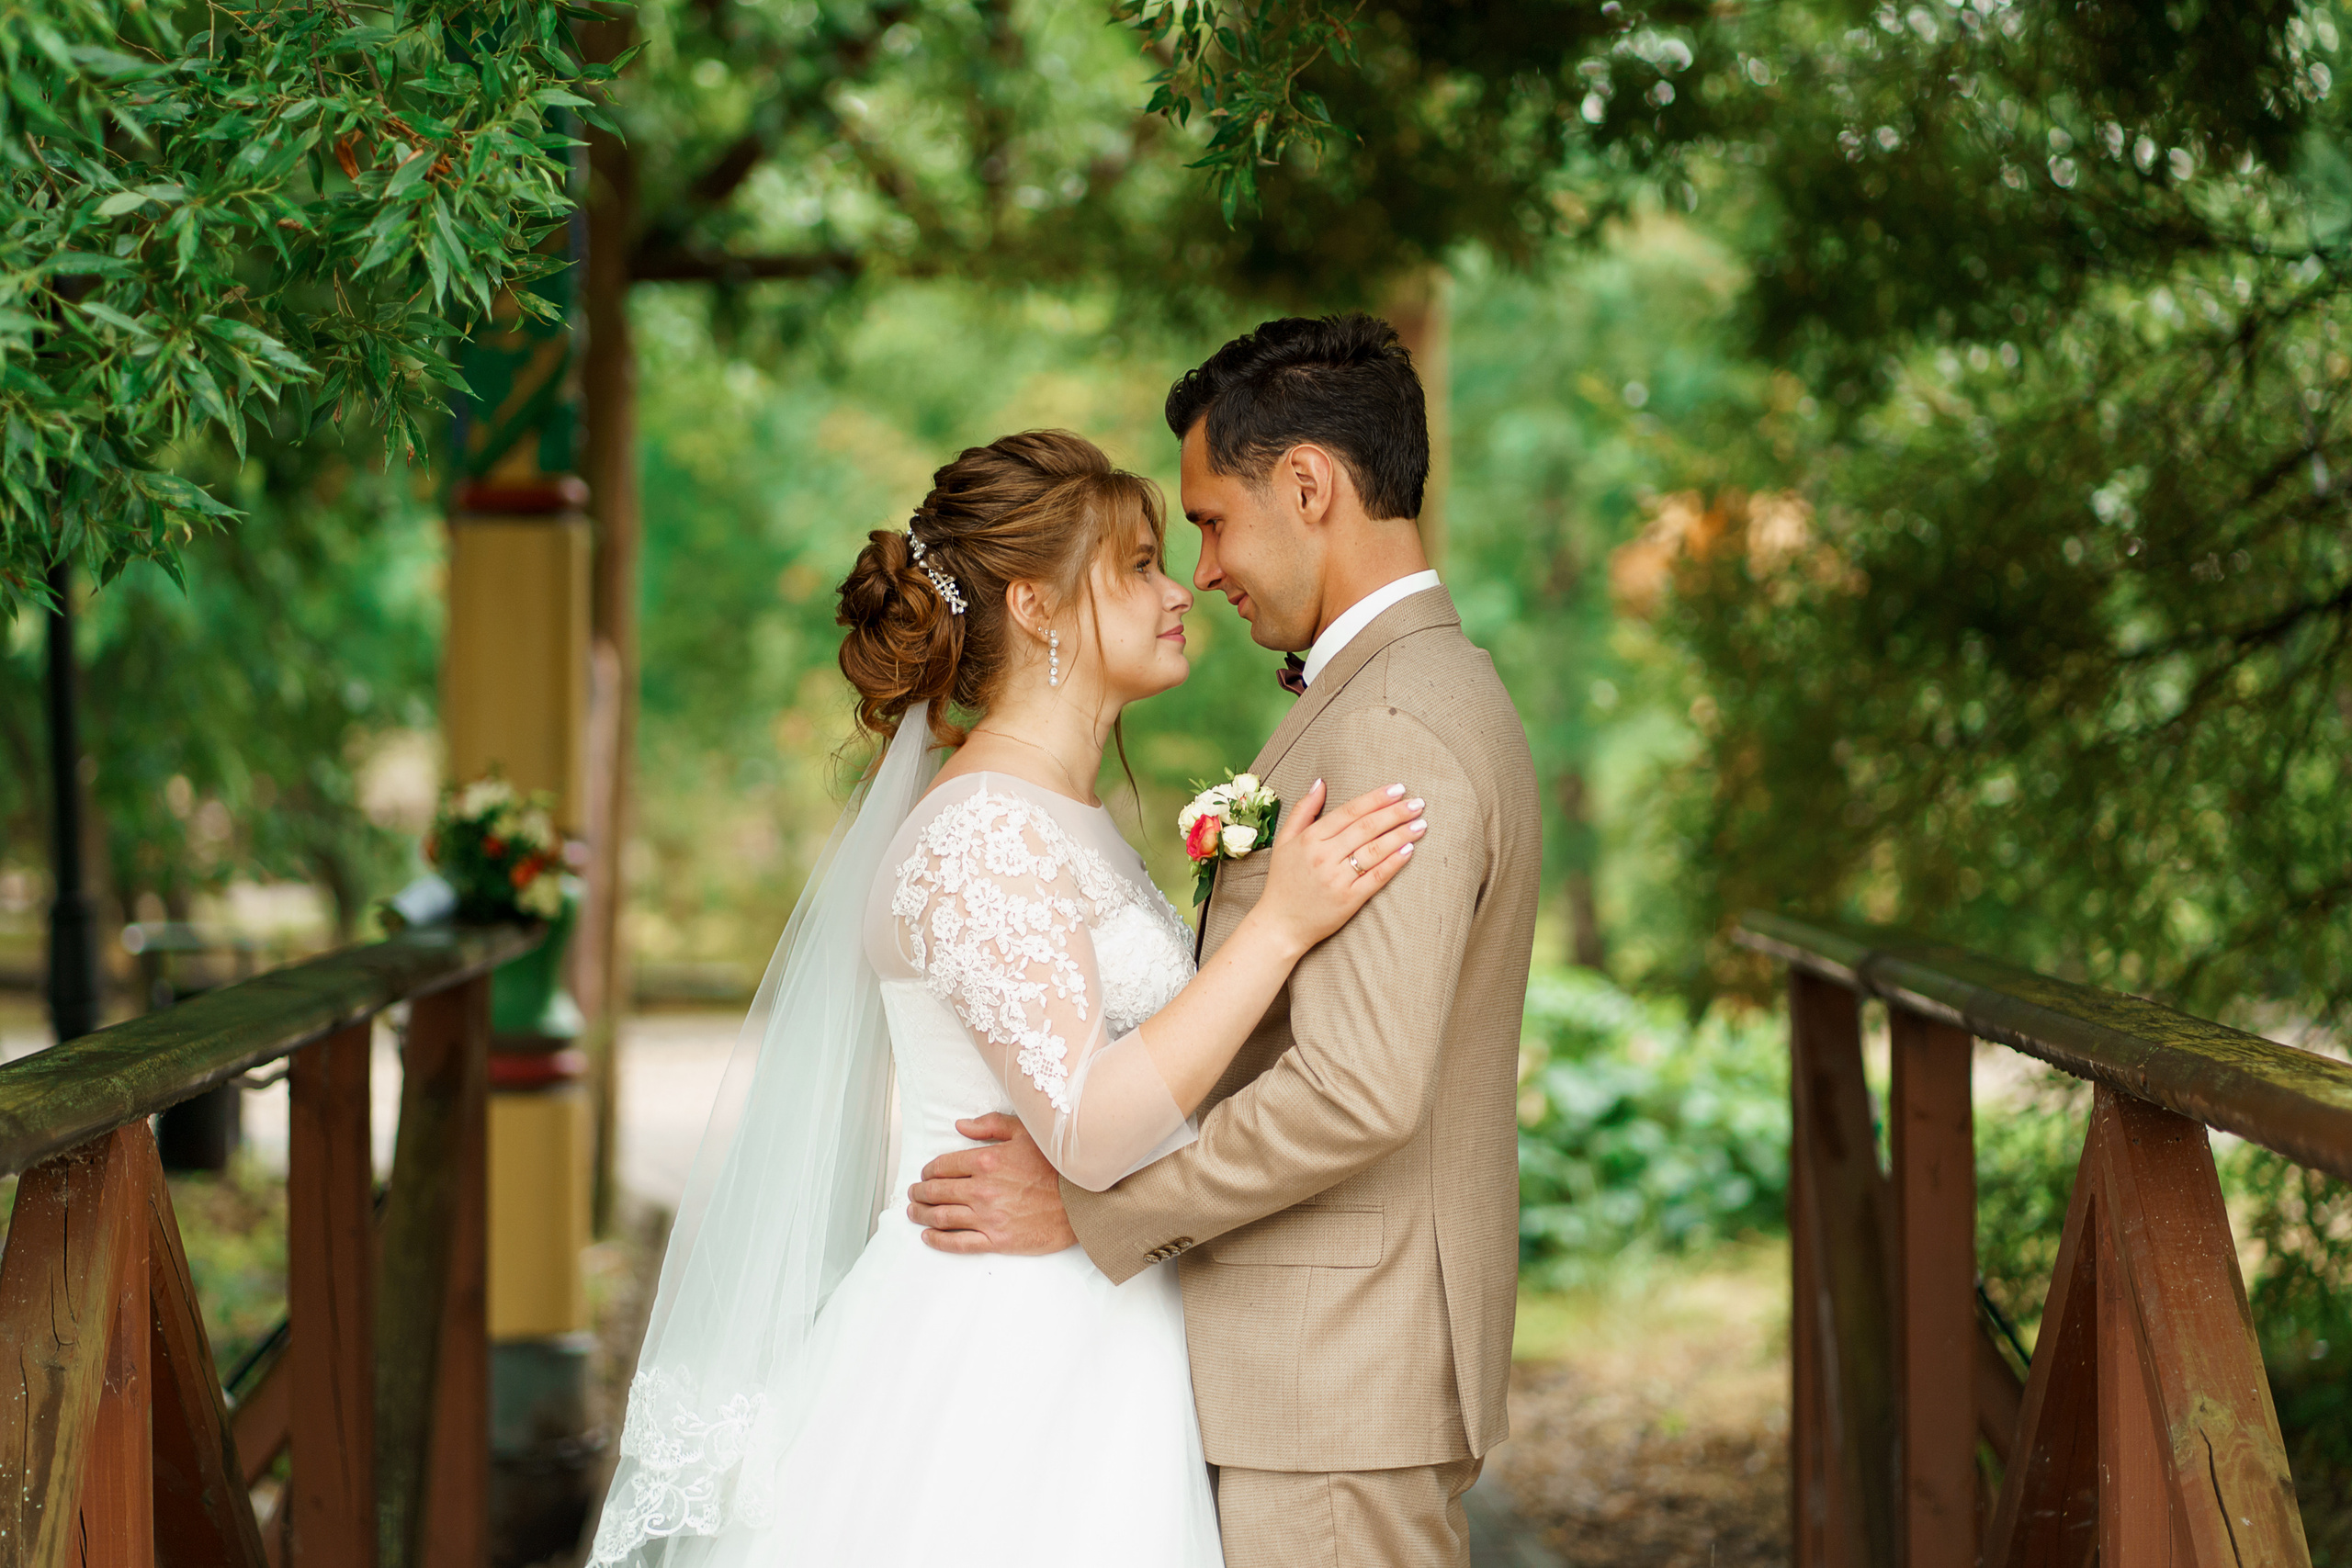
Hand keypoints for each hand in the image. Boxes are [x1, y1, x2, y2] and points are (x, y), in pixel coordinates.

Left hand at [907, 1114, 1076, 1254]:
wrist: (1082, 1203)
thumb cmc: (1056, 1166)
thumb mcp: (1026, 1133)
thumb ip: (990, 1125)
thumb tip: (960, 1125)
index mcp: (987, 1161)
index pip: (944, 1166)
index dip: (929, 1171)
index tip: (925, 1174)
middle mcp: (982, 1190)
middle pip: (937, 1192)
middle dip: (920, 1192)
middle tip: (913, 1193)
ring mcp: (988, 1218)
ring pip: (942, 1217)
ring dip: (921, 1214)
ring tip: (913, 1212)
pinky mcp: (997, 1241)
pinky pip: (959, 1243)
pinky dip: (938, 1240)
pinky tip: (928, 1237)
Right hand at [1249, 779, 1426, 953]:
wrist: (1280, 924)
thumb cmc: (1283, 881)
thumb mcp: (1284, 841)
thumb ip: (1303, 810)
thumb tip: (1321, 782)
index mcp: (1310, 839)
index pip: (1349, 811)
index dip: (1376, 799)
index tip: (1398, 789)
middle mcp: (1324, 856)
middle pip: (1366, 828)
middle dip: (1395, 813)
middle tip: (1417, 803)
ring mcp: (1337, 879)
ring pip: (1375, 850)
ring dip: (1401, 835)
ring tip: (1421, 824)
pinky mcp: (1349, 900)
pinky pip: (1376, 877)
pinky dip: (1394, 862)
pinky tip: (1409, 850)